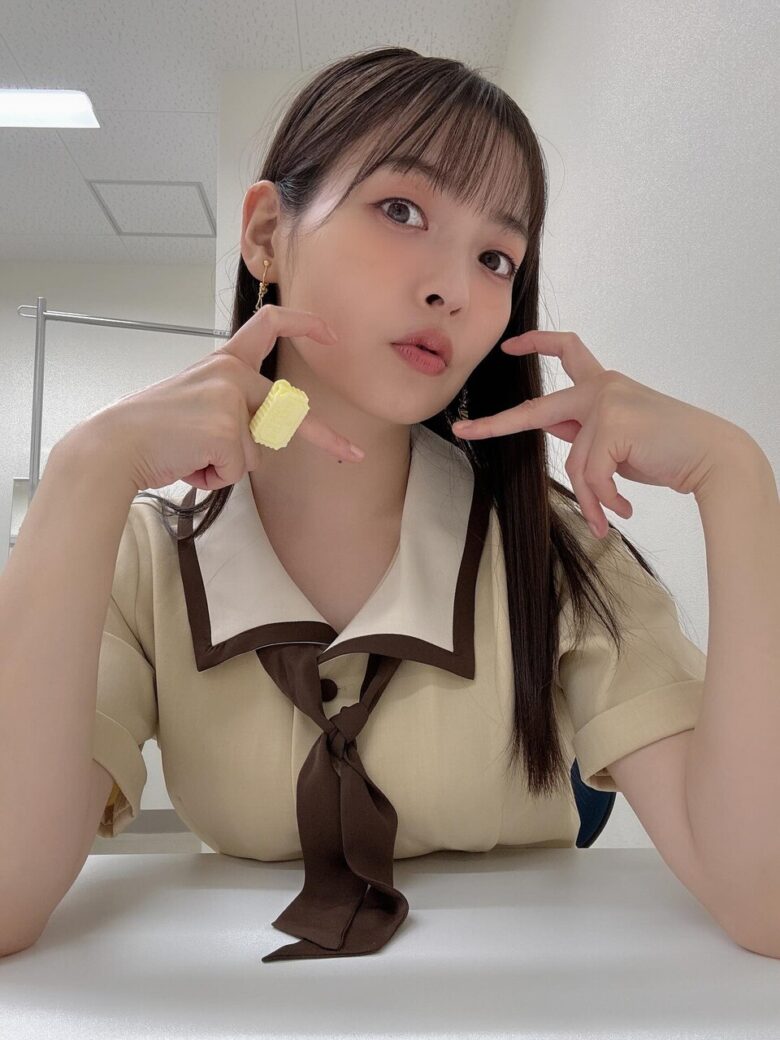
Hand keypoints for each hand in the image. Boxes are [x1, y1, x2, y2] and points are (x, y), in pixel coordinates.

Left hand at [452, 331, 747, 537]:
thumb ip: (586, 432)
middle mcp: (601, 386)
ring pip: (574, 463)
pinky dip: (603, 500)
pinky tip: (622, 511)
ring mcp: (605, 402)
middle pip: (537, 411)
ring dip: (591, 498)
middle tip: (464, 431)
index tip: (508, 346)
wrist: (710, 457)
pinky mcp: (612, 423)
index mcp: (604, 383)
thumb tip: (556, 432)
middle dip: (495, 424)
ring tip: (608, 518)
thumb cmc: (666, 451)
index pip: (568, 349)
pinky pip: (590, 474)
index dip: (536, 343)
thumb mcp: (619, 439)